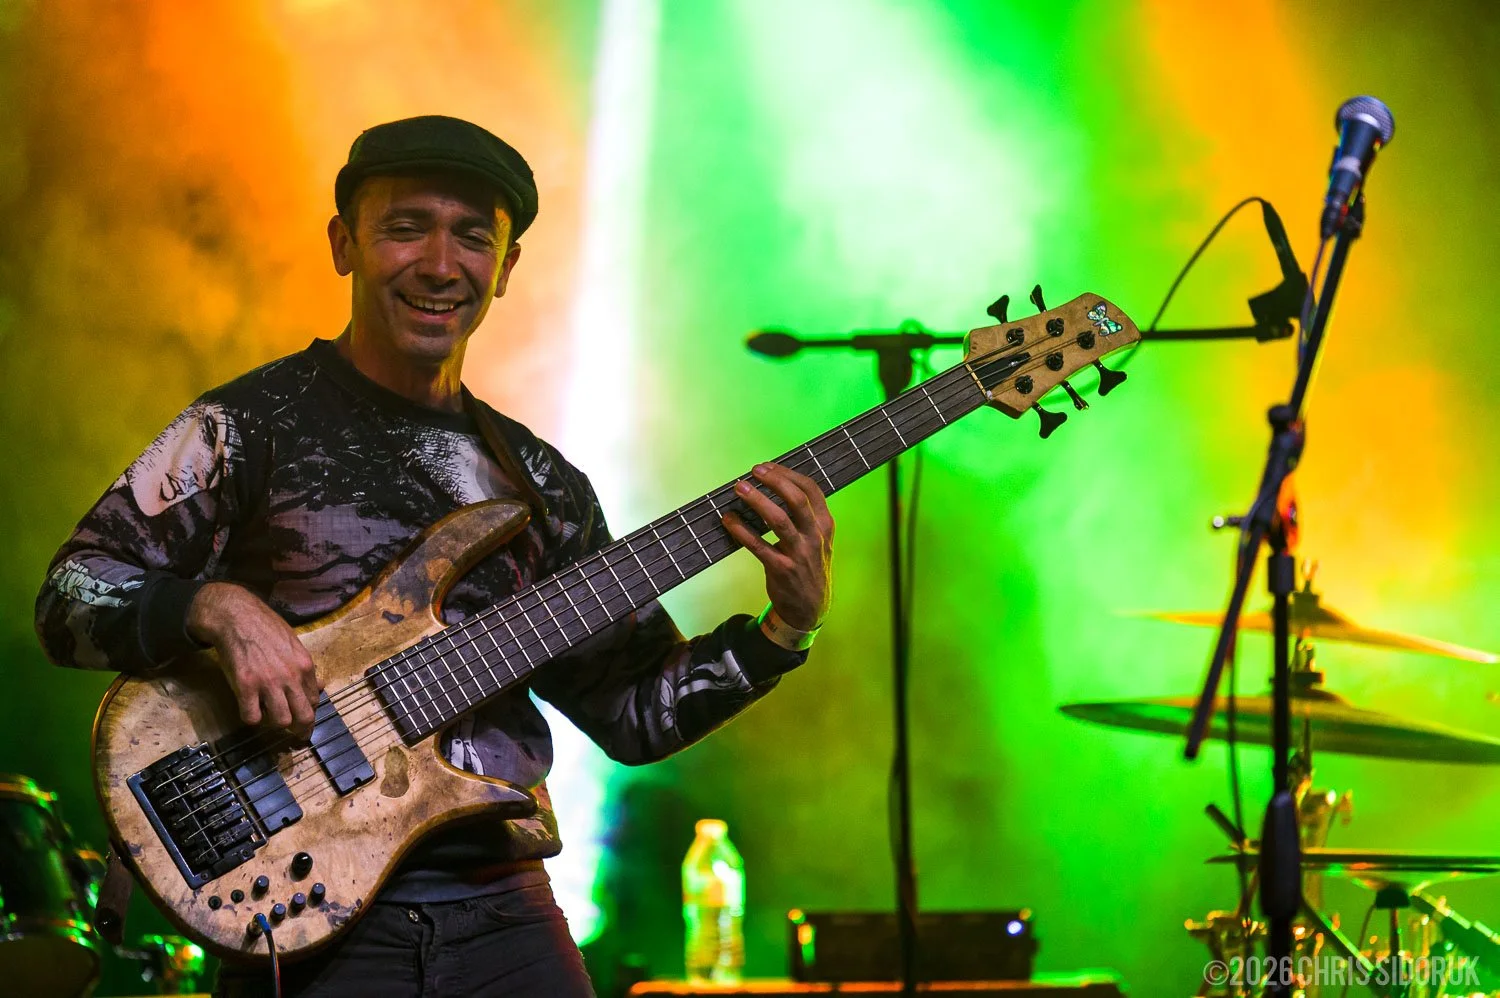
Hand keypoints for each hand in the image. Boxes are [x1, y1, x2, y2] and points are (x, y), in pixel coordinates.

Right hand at [187, 582, 320, 738]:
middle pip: (303, 716)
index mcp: (305, 666)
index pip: (315, 700)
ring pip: (281, 720)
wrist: (237, 616)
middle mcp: (290, 677)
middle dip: (301, 729)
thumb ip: (306, 668)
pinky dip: (251, 718)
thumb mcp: (294, 644)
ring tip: (270, 717)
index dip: (310, 712)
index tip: (304, 718)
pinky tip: (250, 710)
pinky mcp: (245, 686)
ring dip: (275, 724)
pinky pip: (252, 717)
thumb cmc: (266, 627)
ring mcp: (268, 682)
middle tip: (295, 735)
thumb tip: (320, 686)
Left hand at [720, 463, 833, 629]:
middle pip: (796, 499)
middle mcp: (815, 536)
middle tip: (754, 471)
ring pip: (778, 520)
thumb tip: (776, 487)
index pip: (811, 490)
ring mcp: (799, 554)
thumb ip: (805, 516)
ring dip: (756, 500)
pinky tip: (729, 519)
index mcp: (825, 525)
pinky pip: (758, 546)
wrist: (810, 608)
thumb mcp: (818, 540)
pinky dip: (741, 530)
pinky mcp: (782, 569)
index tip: (768, 466)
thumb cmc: (809, 567)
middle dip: (774, 480)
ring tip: (739, 488)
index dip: (788, 474)